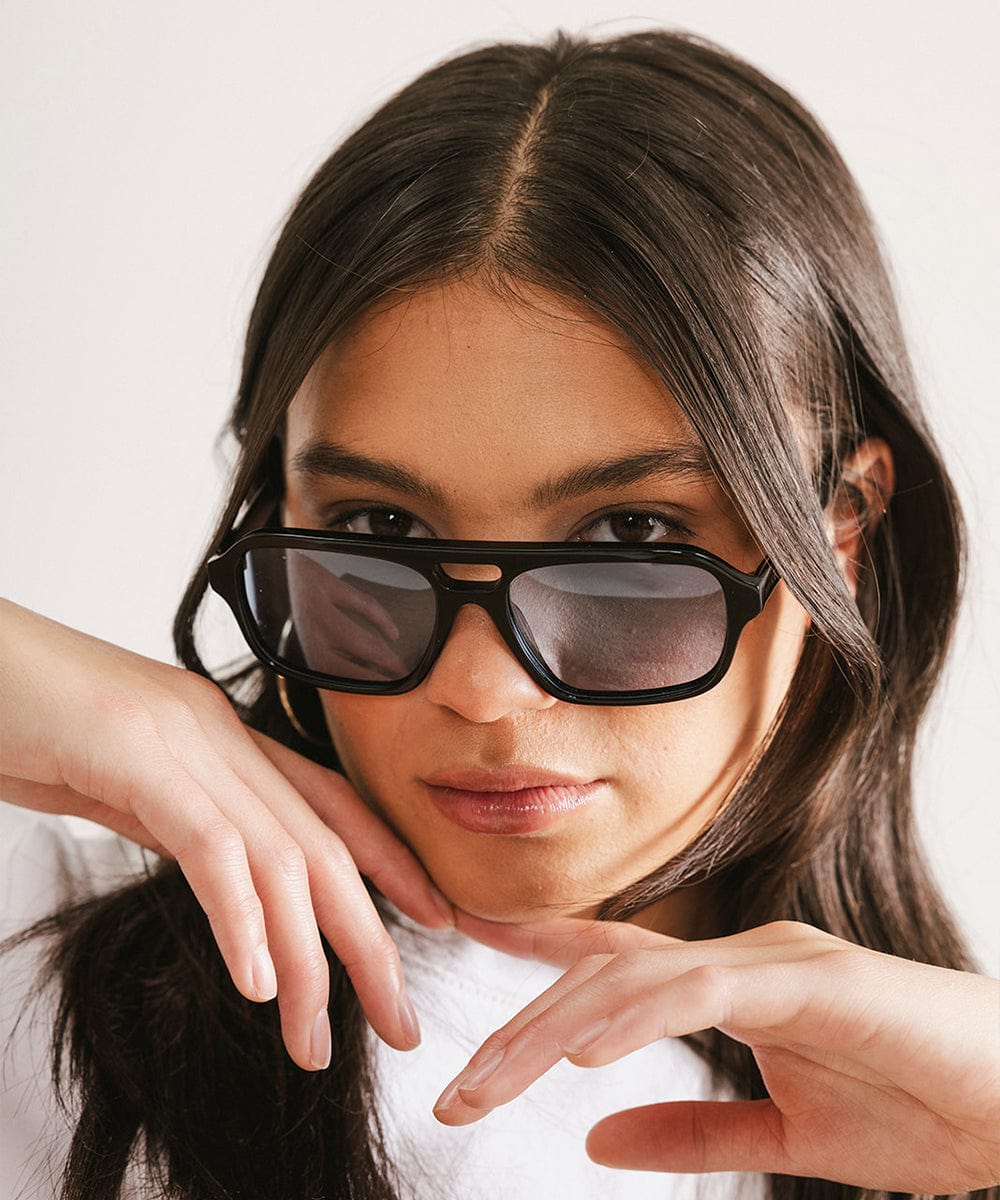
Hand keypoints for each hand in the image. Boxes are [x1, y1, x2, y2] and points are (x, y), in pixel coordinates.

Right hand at [0, 599, 453, 1070]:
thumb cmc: (25, 716)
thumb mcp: (118, 778)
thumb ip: (176, 816)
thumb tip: (222, 875)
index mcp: (220, 736)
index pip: (329, 801)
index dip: (391, 862)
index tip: (433, 918)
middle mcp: (218, 733)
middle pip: (323, 844)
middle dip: (370, 942)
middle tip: (399, 1020)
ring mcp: (182, 740)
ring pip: (279, 857)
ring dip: (306, 961)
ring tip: (313, 1038)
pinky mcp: (134, 753)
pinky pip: (209, 847)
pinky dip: (241, 920)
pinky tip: (256, 982)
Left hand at [434, 912, 999, 1191]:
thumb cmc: (915, 1112)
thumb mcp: (784, 1140)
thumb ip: (690, 1129)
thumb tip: (595, 1136)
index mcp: (728, 984)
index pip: (614, 961)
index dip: (538, 953)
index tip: (467, 949)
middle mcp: (739, 958)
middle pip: (604, 978)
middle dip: (523, 1028)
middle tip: (457, 1086)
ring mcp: (772, 961)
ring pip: (636, 979)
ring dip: (556, 1031)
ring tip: (492, 1080)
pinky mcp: (811, 982)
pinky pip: (704, 991)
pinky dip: (638, 1016)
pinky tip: (585, 1053)